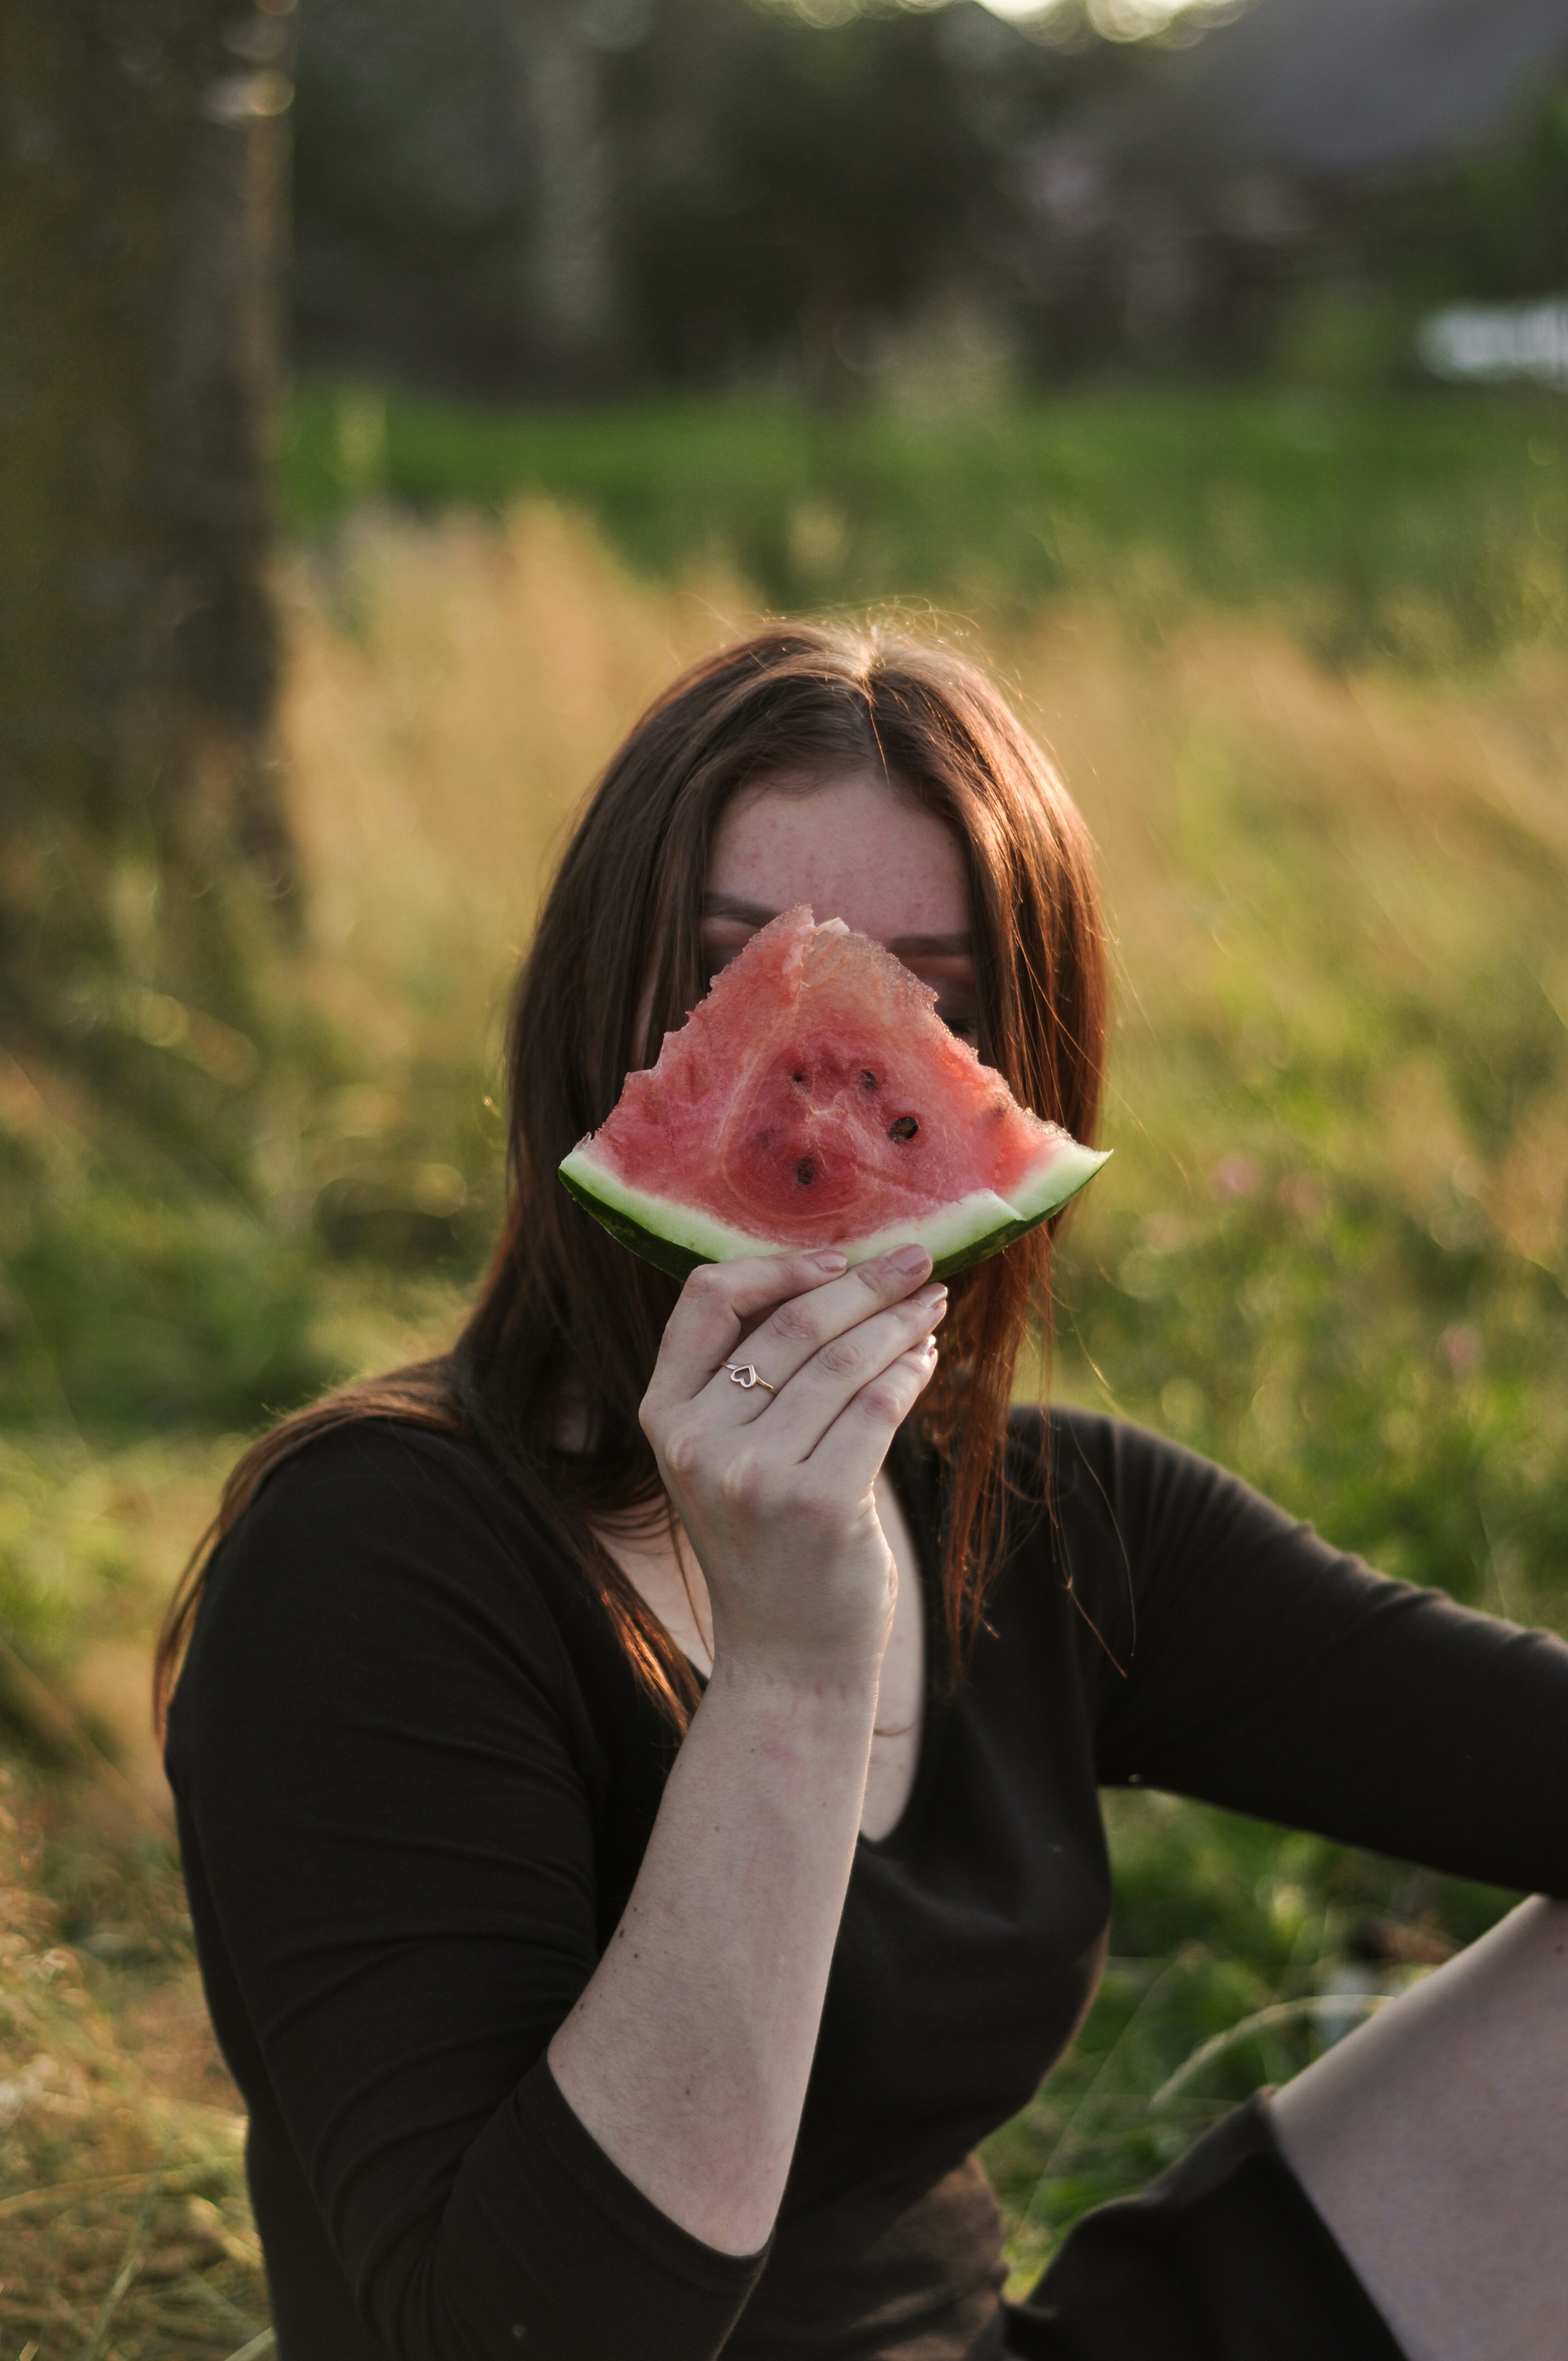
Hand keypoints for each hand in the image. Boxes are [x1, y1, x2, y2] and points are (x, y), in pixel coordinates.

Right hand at [639, 1246, 946, 1686]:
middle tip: (916, 1260)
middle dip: (865, 1283)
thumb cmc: (770, 1545)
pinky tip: (929, 1360)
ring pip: (842, 1361)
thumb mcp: (725, 1458)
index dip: (777, 1266)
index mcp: (664, 1416)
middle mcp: (697, 1442)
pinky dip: (912, 1373)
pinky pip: (877, 1407)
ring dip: (899, 1323)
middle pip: (792, 1323)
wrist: (789, 1657)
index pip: (706, 1300)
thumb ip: (751, 1380)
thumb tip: (836, 1280)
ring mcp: (753, 1476)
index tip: (836, 1258)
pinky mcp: (817, 1504)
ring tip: (932, 1307)